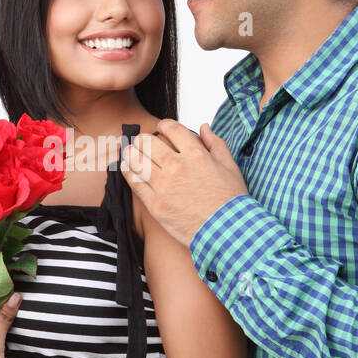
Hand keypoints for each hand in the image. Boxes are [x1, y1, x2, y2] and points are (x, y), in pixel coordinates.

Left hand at [120, 118, 248, 248]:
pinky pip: (134, 183)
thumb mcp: (230, 167)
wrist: (227, 232)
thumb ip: (216, 144)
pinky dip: (127, 172)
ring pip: (137, 160)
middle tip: (141, 141)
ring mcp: (164, 186)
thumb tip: (204, 127)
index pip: (172, 128)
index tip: (161, 128)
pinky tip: (126, 168)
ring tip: (130, 152)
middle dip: (143, 139)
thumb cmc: (230, 201)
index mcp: (196, 155)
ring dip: (131, 153)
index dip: (163, 125)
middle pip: (148, 142)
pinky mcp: (156, 205)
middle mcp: (178, 167)